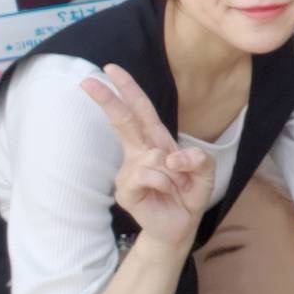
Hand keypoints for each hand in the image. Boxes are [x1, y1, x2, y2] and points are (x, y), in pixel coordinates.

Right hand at [81, 64, 214, 247]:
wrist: (181, 224)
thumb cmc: (190, 192)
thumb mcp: (206, 170)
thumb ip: (198, 159)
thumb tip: (172, 158)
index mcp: (156, 140)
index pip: (140, 110)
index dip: (127, 89)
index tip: (109, 69)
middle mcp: (139, 152)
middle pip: (123, 120)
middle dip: (108, 99)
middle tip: (87, 80)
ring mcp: (129, 171)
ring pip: (153, 157)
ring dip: (174, 172)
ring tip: (176, 186)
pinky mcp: (125, 189)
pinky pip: (150, 176)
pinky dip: (165, 183)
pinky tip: (165, 193)